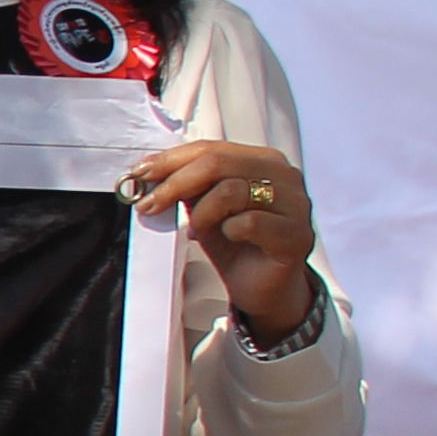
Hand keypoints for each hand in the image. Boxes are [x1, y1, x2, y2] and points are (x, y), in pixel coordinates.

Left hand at [124, 136, 315, 341]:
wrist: (260, 288)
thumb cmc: (235, 245)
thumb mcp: (204, 208)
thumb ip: (188, 186)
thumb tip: (148, 172)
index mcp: (263, 161)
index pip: (211, 148)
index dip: (170, 160)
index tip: (140, 174)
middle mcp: (284, 176)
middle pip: (217, 163)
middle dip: (174, 183)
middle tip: (149, 204)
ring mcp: (295, 205)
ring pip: (231, 190)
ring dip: (201, 212)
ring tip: (196, 229)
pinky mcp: (296, 235)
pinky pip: (250, 222)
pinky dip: (228, 230)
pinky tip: (228, 237)